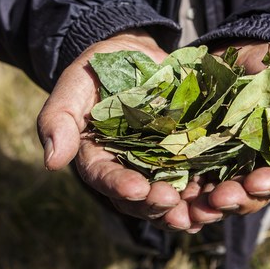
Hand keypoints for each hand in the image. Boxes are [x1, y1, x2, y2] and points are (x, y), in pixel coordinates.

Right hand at [37, 30, 194, 230]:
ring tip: (198, 213)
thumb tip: (51, 163)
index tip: (136, 190)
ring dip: (183, 209)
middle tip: (171, 203)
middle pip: (138, 198)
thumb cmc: (98, 69)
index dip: (119, 186)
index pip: (104, 177)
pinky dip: (205, 193)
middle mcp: (127, 169)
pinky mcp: (185, 156)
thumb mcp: (75, 84)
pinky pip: (195, 180)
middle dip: (154, 204)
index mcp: (97, 157)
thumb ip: (59, 118)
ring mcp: (157, 166)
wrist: (134, 55)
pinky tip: (218, 199)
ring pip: (168, 197)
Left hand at [185, 42, 269, 221]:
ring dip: (199, 206)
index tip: (255, 183)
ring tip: (187, 208)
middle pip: (242, 197)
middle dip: (230, 201)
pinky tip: (165, 192)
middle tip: (216, 200)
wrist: (249, 55)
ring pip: (210, 195)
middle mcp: (250, 171)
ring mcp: (220, 165)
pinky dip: (175, 189)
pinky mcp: (193, 153)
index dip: (268, 186)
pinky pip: (183, 176)